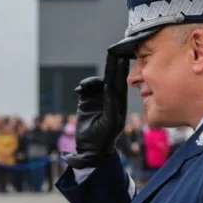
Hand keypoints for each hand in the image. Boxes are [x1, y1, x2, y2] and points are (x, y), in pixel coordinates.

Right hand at [62, 53, 129, 168]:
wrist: (91, 149)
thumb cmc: (104, 138)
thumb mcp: (110, 122)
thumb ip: (110, 105)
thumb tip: (109, 88)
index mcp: (119, 103)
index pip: (120, 83)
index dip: (121, 70)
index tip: (121, 58)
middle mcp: (109, 99)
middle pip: (110, 79)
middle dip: (111, 66)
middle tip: (112, 53)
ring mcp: (97, 100)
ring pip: (96, 84)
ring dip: (91, 81)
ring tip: (85, 86)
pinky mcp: (85, 103)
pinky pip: (85, 90)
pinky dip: (83, 87)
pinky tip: (81, 89)